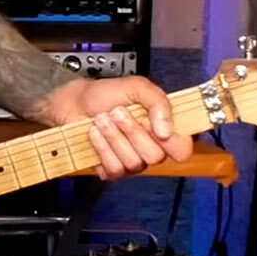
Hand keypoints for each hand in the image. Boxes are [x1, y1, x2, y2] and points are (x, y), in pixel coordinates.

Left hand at [43, 76, 193, 179]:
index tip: (151, 123)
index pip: (182, 149)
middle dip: (132, 131)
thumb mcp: (135, 86)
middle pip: (156, 156)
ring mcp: (131, 160)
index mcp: (162, 128)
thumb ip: (158, 101)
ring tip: (102, 119)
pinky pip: (115, 169)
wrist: (73, 102)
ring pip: (134, 163)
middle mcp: (150, 146)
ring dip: (114, 136)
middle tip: (118, 113)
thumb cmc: (103, 94)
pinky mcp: (112, 169)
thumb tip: (167, 129)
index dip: (170, 141)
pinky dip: (102, 148)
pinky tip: (95, 133)